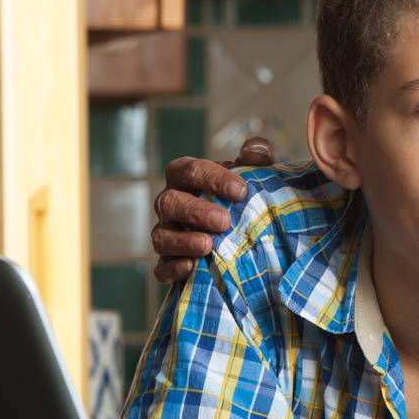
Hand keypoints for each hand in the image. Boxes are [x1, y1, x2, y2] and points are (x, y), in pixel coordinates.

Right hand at [150, 137, 275, 283]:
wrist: (245, 232)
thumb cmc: (243, 195)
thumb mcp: (254, 173)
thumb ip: (256, 157)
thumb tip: (254, 150)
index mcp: (186, 176)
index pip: (189, 170)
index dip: (212, 178)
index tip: (240, 190)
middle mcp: (171, 203)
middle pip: (169, 202)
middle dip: (195, 211)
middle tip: (224, 221)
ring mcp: (167, 233)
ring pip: (161, 236)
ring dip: (183, 241)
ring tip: (208, 246)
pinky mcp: (169, 262)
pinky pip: (161, 268)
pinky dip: (173, 268)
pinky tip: (191, 267)